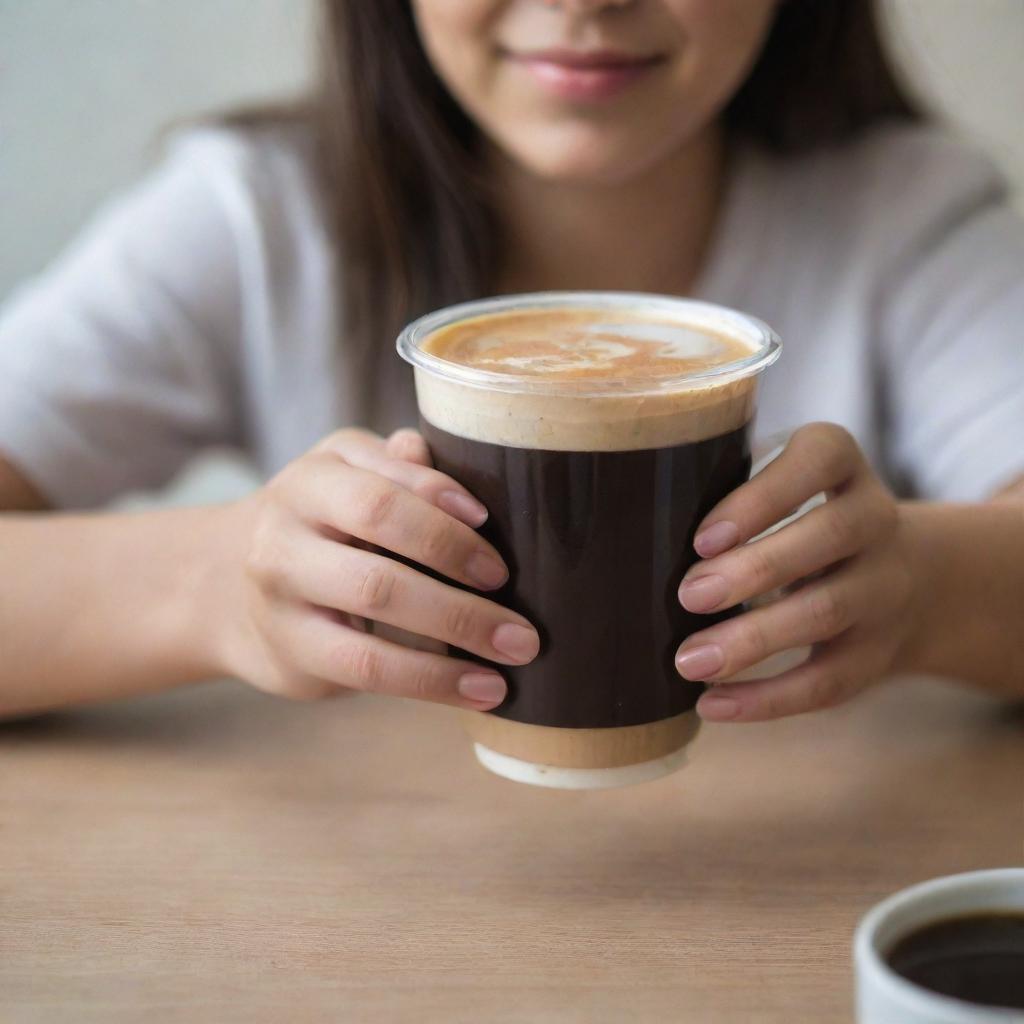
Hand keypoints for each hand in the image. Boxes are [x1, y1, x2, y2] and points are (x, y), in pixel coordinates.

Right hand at [214, 427, 538, 707]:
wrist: (225, 587)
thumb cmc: (319, 523)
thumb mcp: (347, 476)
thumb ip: (397, 469)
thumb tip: (451, 478)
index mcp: (313, 481)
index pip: (382, 494)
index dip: (442, 510)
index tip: (494, 532)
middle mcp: (286, 535)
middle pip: (379, 559)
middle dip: (461, 591)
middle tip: (523, 620)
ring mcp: (283, 597)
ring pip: (373, 614)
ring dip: (457, 636)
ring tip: (515, 654)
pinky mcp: (292, 653)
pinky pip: (368, 669)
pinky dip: (433, 681)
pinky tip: (482, 689)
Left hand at [674, 423, 914, 721]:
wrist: (912, 579)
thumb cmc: (798, 522)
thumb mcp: (782, 488)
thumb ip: (727, 493)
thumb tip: (638, 529)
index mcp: (841, 463)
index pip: (819, 459)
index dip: (762, 497)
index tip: (703, 538)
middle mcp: (875, 519)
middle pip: (827, 536)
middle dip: (754, 570)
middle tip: (687, 596)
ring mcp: (885, 586)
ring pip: (828, 611)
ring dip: (754, 639)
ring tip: (689, 661)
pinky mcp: (879, 651)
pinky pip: (830, 680)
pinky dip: (768, 698)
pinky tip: (713, 704)